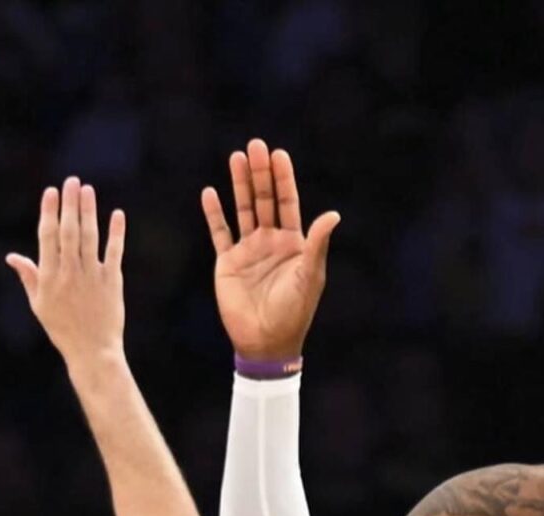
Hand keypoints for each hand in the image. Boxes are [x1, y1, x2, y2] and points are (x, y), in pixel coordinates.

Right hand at [7, 177, 125, 368]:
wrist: (92, 351)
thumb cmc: (62, 328)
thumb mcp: (39, 304)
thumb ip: (28, 276)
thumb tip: (12, 256)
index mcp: (49, 277)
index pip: (48, 237)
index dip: (49, 212)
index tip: (50, 192)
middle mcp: (69, 273)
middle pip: (69, 232)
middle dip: (69, 204)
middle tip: (71, 181)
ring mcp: (92, 276)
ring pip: (90, 238)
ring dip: (89, 212)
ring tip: (87, 190)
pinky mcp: (112, 281)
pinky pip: (114, 252)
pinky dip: (116, 233)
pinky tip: (116, 214)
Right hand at [201, 138, 341, 361]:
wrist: (265, 342)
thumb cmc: (293, 312)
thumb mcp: (309, 276)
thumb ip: (316, 245)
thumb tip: (333, 214)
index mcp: (293, 243)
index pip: (287, 203)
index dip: (283, 179)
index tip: (279, 154)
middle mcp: (270, 241)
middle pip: (264, 200)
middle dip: (260, 173)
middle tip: (255, 145)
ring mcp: (248, 250)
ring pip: (242, 210)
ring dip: (239, 184)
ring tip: (235, 158)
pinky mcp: (227, 263)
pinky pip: (219, 233)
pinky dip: (214, 213)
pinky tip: (210, 192)